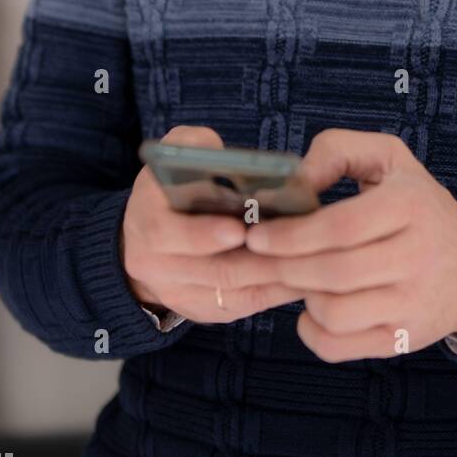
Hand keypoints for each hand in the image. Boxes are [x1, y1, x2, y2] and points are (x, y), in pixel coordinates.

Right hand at [120, 126, 304, 323]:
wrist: (146, 238)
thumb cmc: (171, 187)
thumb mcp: (173, 155)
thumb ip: (194, 145)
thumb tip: (228, 157)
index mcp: (146, 220)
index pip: (167, 234)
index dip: (204, 235)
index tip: (239, 229)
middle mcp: (155, 265)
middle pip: (212, 270)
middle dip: (258, 258)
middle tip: (296, 243)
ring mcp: (178, 294)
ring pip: (233, 293)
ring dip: (274, 276)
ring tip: (310, 257)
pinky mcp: (202, 311)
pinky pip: (243, 306)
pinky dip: (276, 291)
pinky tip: (304, 274)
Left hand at [244, 129, 456, 361]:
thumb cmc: (419, 204)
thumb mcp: (389, 158)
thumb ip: (337, 150)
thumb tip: (295, 180)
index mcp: (410, 206)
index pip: (342, 227)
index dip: (292, 234)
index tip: (258, 235)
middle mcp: (416, 257)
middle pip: (333, 272)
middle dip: (283, 266)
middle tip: (257, 258)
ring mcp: (411, 303)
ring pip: (334, 312)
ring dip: (300, 296)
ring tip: (295, 277)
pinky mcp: (403, 339)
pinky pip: (341, 346)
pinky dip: (312, 332)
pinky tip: (311, 309)